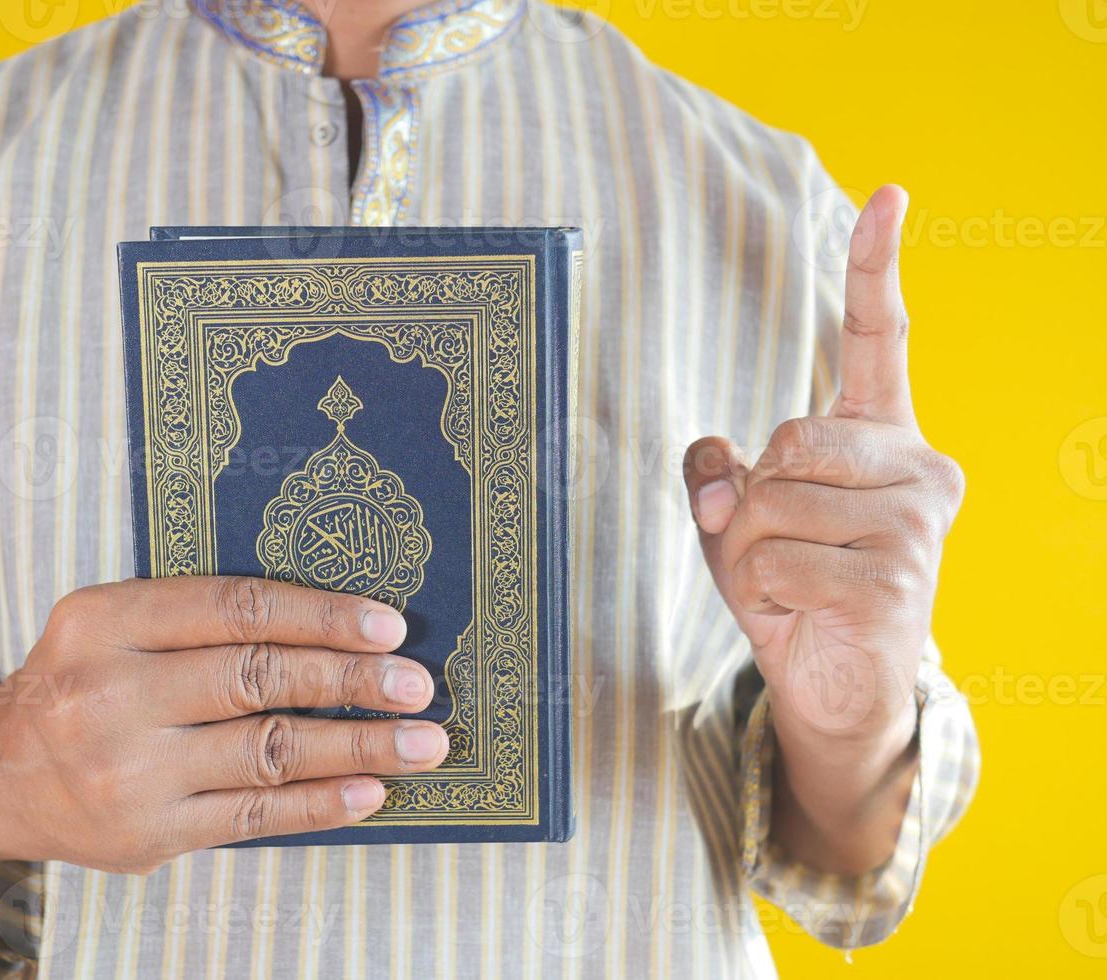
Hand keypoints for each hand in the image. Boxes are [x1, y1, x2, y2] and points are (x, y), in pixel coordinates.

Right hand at [0, 576, 447, 878]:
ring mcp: (130, 772)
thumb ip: (196, 616)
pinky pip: (253, 816)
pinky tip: (372, 792)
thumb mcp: (110, 622)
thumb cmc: (79, 682)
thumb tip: (332, 624)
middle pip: (257, 678)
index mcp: (106, 620)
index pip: (234, 607)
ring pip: (267, 751)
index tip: (387, 624)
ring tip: (424, 743)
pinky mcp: (151, 834)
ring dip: (358, 746)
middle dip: (351, 680)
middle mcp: (112, 694)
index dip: (319, 614)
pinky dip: (320, 803)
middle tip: (418, 684)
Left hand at [682, 186, 964, 871]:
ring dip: (747, 552)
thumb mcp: (742, 522)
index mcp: (887, 443)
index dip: (875, 267)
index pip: (880, 341)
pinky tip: (801, 614)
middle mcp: (919, 472)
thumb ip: (721, 476)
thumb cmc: (797, 591)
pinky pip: (776, 561)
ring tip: (789, 586)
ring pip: (771, 502)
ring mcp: (914, 527)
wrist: (839, 688)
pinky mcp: (894, 581)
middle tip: (776, 551)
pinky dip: (762, 592)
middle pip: (785, 439)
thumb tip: (711, 462)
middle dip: (749, 501)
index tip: (888, 195)